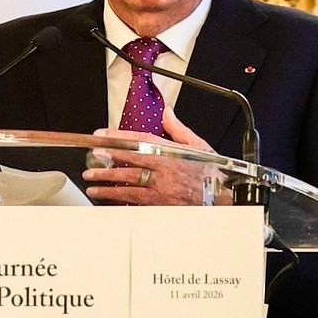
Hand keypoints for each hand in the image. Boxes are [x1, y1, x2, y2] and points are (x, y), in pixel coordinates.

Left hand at [82, 107, 220, 205]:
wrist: (226, 197)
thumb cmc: (212, 172)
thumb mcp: (198, 146)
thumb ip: (178, 129)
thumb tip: (166, 112)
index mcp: (172, 154)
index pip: (140, 142)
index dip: (118, 138)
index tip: (101, 136)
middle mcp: (165, 172)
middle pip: (131, 165)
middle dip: (108, 163)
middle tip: (92, 161)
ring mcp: (162, 191)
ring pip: (130, 187)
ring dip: (108, 185)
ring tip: (92, 183)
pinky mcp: (161, 205)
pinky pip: (136, 202)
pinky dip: (120, 200)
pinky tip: (108, 198)